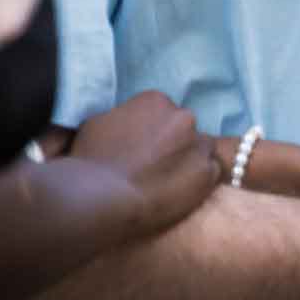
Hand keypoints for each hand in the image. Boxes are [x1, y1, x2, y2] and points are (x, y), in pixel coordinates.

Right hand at [66, 90, 222, 243]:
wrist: (101, 199)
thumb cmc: (89, 163)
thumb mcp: (95, 125)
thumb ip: (119, 117)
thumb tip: (125, 122)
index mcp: (156, 100)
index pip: (160, 112)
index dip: (149, 132)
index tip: (138, 148)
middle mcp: (183, 116)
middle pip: (182, 129)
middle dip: (170, 144)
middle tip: (151, 166)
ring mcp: (200, 144)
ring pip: (198, 151)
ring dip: (186, 162)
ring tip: (164, 183)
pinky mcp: (210, 172)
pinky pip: (208, 174)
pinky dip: (196, 183)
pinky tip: (177, 195)